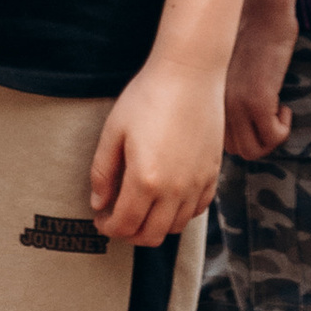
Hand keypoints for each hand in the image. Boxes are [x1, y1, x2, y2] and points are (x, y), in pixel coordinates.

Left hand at [90, 53, 223, 247]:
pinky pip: (196, 211)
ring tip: (141, 208)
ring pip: (175, 227)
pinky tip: (166, 198)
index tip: (100, 220)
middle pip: (151, 236)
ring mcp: (197, 185)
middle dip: (130, 234)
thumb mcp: (114, 130)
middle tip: (117, 219)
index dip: (108, 228)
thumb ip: (103, 171)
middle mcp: (174, 191)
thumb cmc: (147, 97)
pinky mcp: (212, 176)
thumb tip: (99, 204)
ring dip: (155, 226)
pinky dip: (179, 214)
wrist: (189, 75)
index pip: (125, 225)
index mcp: (145, 181)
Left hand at [223, 0, 297, 160]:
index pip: (218, 140)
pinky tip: (284, 106)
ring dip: (270, 138)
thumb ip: (228, 94)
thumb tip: (240, 119)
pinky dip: (282, 128)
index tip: (254, 121)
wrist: (259, 8)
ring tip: (276, 113)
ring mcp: (236, 103)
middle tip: (269, 120)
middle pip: (236, 150)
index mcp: (207, 97)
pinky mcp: (257, 99)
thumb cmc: (247, 32)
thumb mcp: (228, 69)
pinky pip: (273, 136)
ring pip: (253, 151)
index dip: (241, 136)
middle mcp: (216, 104)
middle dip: (257, 141)